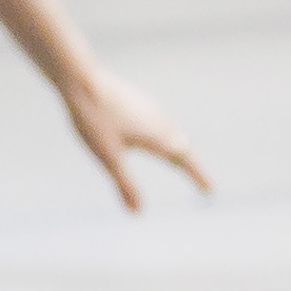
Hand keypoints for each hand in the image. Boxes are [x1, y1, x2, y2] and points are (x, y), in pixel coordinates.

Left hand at [60, 66, 212, 210]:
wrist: (81, 78)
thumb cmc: (94, 118)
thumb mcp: (108, 157)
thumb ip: (125, 185)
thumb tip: (138, 212)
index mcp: (157, 136)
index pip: (184, 160)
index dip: (197, 176)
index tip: (210, 190)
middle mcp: (159, 120)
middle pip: (182, 145)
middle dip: (190, 164)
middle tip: (200, 180)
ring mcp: (149, 107)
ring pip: (172, 130)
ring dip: (179, 147)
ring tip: (180, 160)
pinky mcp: (137, 99)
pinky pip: (160, 121)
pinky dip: (166, 134)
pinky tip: (154, 133)